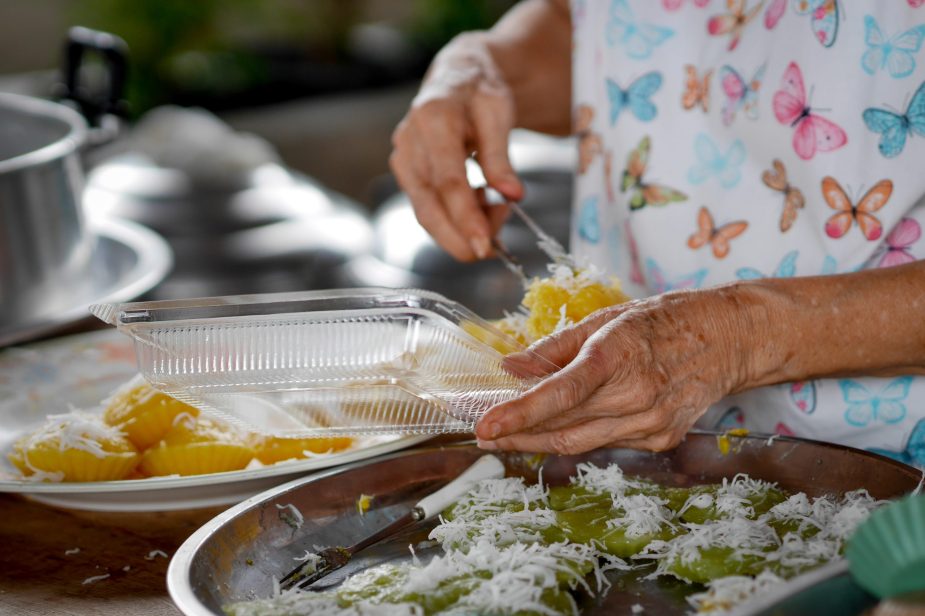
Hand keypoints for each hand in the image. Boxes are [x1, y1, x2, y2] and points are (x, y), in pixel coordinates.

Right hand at [389, 33, 523, 261]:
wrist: (457, 78)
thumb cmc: (479, 93)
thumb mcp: (499, 113)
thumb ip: (501, 156)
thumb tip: (513, 194)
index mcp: (433, 119)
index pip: (448, 181)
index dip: (466, 217)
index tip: (485, 245)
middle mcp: (409, 142)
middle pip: (428, 206)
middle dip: (460, 237)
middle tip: (492, 249)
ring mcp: (403, 161)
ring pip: (426, 213)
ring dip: (462, 228)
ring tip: (499, 211)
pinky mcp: (408, 175)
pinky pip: (429, 208)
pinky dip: (456, 219)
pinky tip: (482, 205)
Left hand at [475, 285, 771, 453]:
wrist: (728, 339)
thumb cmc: (664, 321)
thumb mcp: (606, 318)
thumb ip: (555, 347)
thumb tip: (510, 367)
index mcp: (618, 355)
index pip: (561, 393)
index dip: (518, 414)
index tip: (485, 426)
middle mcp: (637, 395)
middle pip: (562, 426)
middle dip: (517, 433)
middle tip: (484, 431)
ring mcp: (651, 423)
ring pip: (579, 442)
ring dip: (540, 439)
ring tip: (510, 431)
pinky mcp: (659, 439)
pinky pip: (603, 443)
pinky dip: (576, 434)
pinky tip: (561, 424)